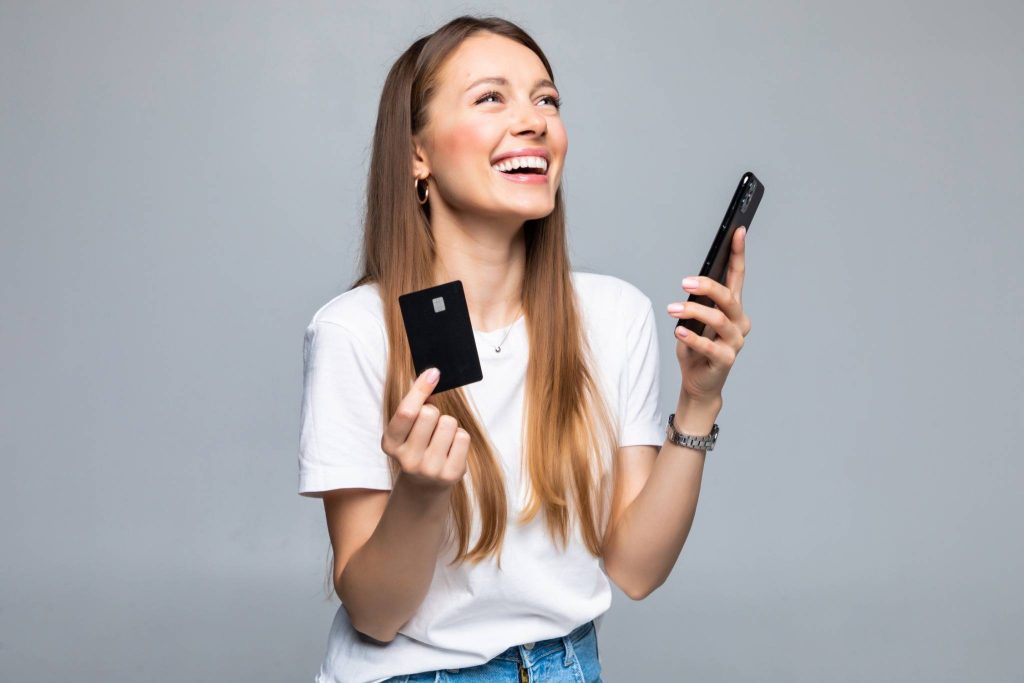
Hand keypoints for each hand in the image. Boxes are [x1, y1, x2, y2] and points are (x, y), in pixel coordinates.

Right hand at [380, 368, 470, 492]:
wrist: (425, 485)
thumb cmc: (416, 446)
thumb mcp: (407, 429)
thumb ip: (415, 405)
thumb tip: (432, 376)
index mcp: (390, 444)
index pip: (406, 411)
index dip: (421, 389)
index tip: (434, 372)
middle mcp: (407, 459)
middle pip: (430, 413)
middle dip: (434, 411)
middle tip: (431, 425)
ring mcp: (429, 469)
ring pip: (449, 423)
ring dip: (448, 424)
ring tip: (441, 438)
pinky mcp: (450, 474)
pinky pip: (463, 437)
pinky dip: (459, 437)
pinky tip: (451, 448)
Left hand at [667, 226, 751, 403]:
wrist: (698, 383)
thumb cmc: (696, 347)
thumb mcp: (694, 320)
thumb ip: (698, 303)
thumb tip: (691, 285)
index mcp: (733, 308)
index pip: (737, 276)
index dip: (738, 253)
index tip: (737, 231)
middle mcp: (739, 322)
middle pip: (728, 297)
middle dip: (707, 286)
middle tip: (684, 282)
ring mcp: (735, 342)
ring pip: (719, 319)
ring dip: (693, 311)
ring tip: (672, 309)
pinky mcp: (726, 360)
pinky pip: (710, 346)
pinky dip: (693, 337)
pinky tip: (679, 331)